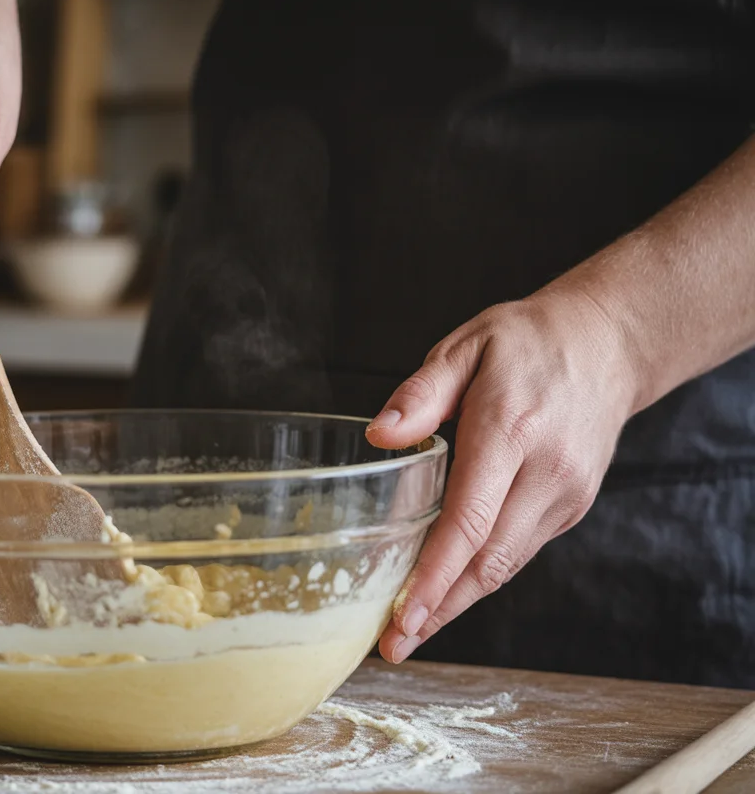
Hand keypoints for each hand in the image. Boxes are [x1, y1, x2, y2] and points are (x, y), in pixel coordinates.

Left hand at [365, 290, 638, 663]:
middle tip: (393, 644)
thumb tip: (379, 437)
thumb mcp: (465, 347)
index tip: (403, 616)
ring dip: (458, 602)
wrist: (608, 345)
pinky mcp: (572, 506)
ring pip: (505, 565)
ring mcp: (565, 494)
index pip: (470, 520)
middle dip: (439, 608)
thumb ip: (421, 393)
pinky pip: (518, 551)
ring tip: (409, 630)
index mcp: (511, 430)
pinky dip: (480, 576)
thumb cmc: (526, 343)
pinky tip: (445, 591)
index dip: (435, 576)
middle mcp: (546, 472)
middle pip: (489, 560)